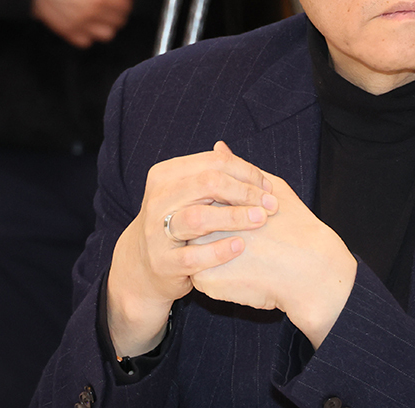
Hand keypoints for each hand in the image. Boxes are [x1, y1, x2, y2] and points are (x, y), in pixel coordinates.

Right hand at [32, 0, 139, 47]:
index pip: (126, 5)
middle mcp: (90, 14)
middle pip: (118, 21)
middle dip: (120, 12)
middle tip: (115, 2)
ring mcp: (77, 24)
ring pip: (105, 35)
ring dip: (108, 25)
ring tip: (104, 14)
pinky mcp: (64, 30)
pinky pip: (85, 42)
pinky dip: (90, 35)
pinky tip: (88, 22)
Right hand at [106, 142, 278, 356]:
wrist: (144, 266)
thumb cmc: (177, 222)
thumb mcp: (187, 193)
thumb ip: (209, 173)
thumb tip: (226, 147)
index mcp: (166, 175)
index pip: (213, 162)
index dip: (246, 172)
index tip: (268, 187)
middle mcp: (158, 199)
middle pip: (208, 184)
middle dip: (245, 192)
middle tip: (270, 205)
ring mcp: (156, 232)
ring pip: (197, 218)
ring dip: (234, 217)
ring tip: (260, 220)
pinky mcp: (163, 262)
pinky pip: (193, 256)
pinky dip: (219, 250)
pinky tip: (240, 246)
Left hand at [190, 173, 356, 347]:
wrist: (311, 271)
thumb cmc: (296, 227)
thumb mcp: (272, 189)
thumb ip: (240, 169)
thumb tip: (218, 147)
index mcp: (220, 199)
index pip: (200, 196)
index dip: (219, 205)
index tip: (244, 217)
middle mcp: (204, 222)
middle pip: (191, 221)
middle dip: (209, 228)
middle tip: (244, 237)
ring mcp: (200, 251)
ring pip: (192, 249)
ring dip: (208, 250)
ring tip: (243, 254)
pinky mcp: (203, 280)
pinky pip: (199, 275)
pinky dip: (216, 274)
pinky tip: (241, 273)